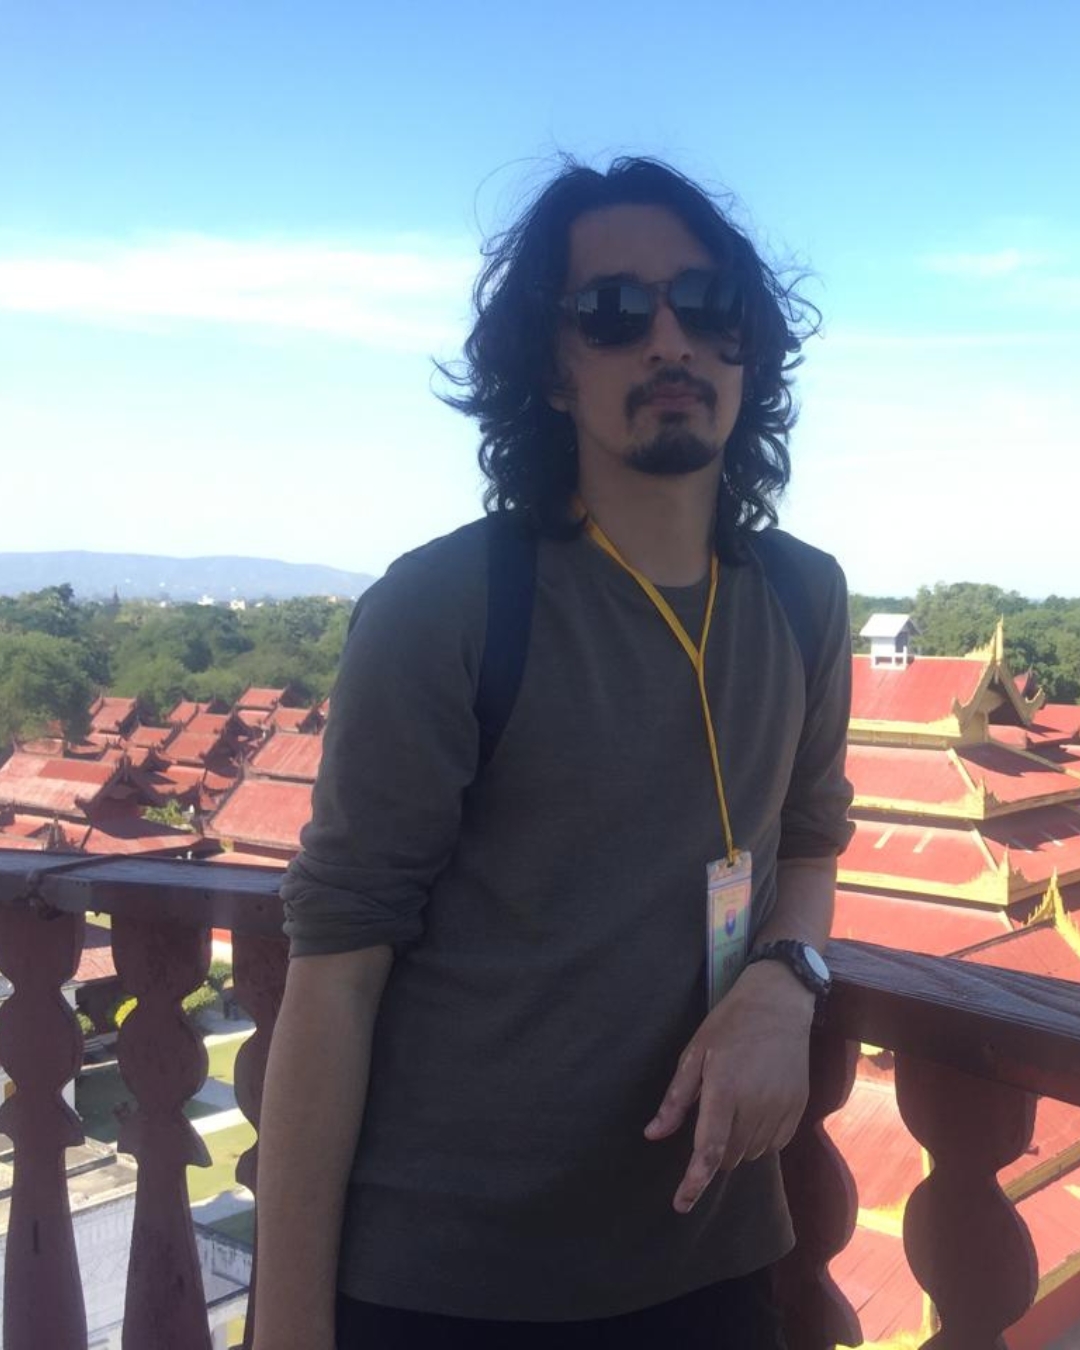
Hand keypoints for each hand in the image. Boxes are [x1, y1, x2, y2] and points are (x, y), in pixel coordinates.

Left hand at [644, 960, 814, 1212]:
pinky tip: (754, 1111)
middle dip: (713, 1151)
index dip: (694, 1182)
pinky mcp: (799, 1108)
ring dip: (736, 1145)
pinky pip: (775, 1144)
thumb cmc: (729, 1024)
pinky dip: (759, 1139)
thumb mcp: (694, 1054)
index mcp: (725, 1090)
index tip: (681, 1205)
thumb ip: (676, 1100)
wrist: (780, 1003)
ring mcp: (782, 1108)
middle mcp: (756, 1105)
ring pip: (752, 1153)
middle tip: (709, 1116)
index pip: (709, 1151)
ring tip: (733, 1108)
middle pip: (730, 1156)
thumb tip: (653, 1134)